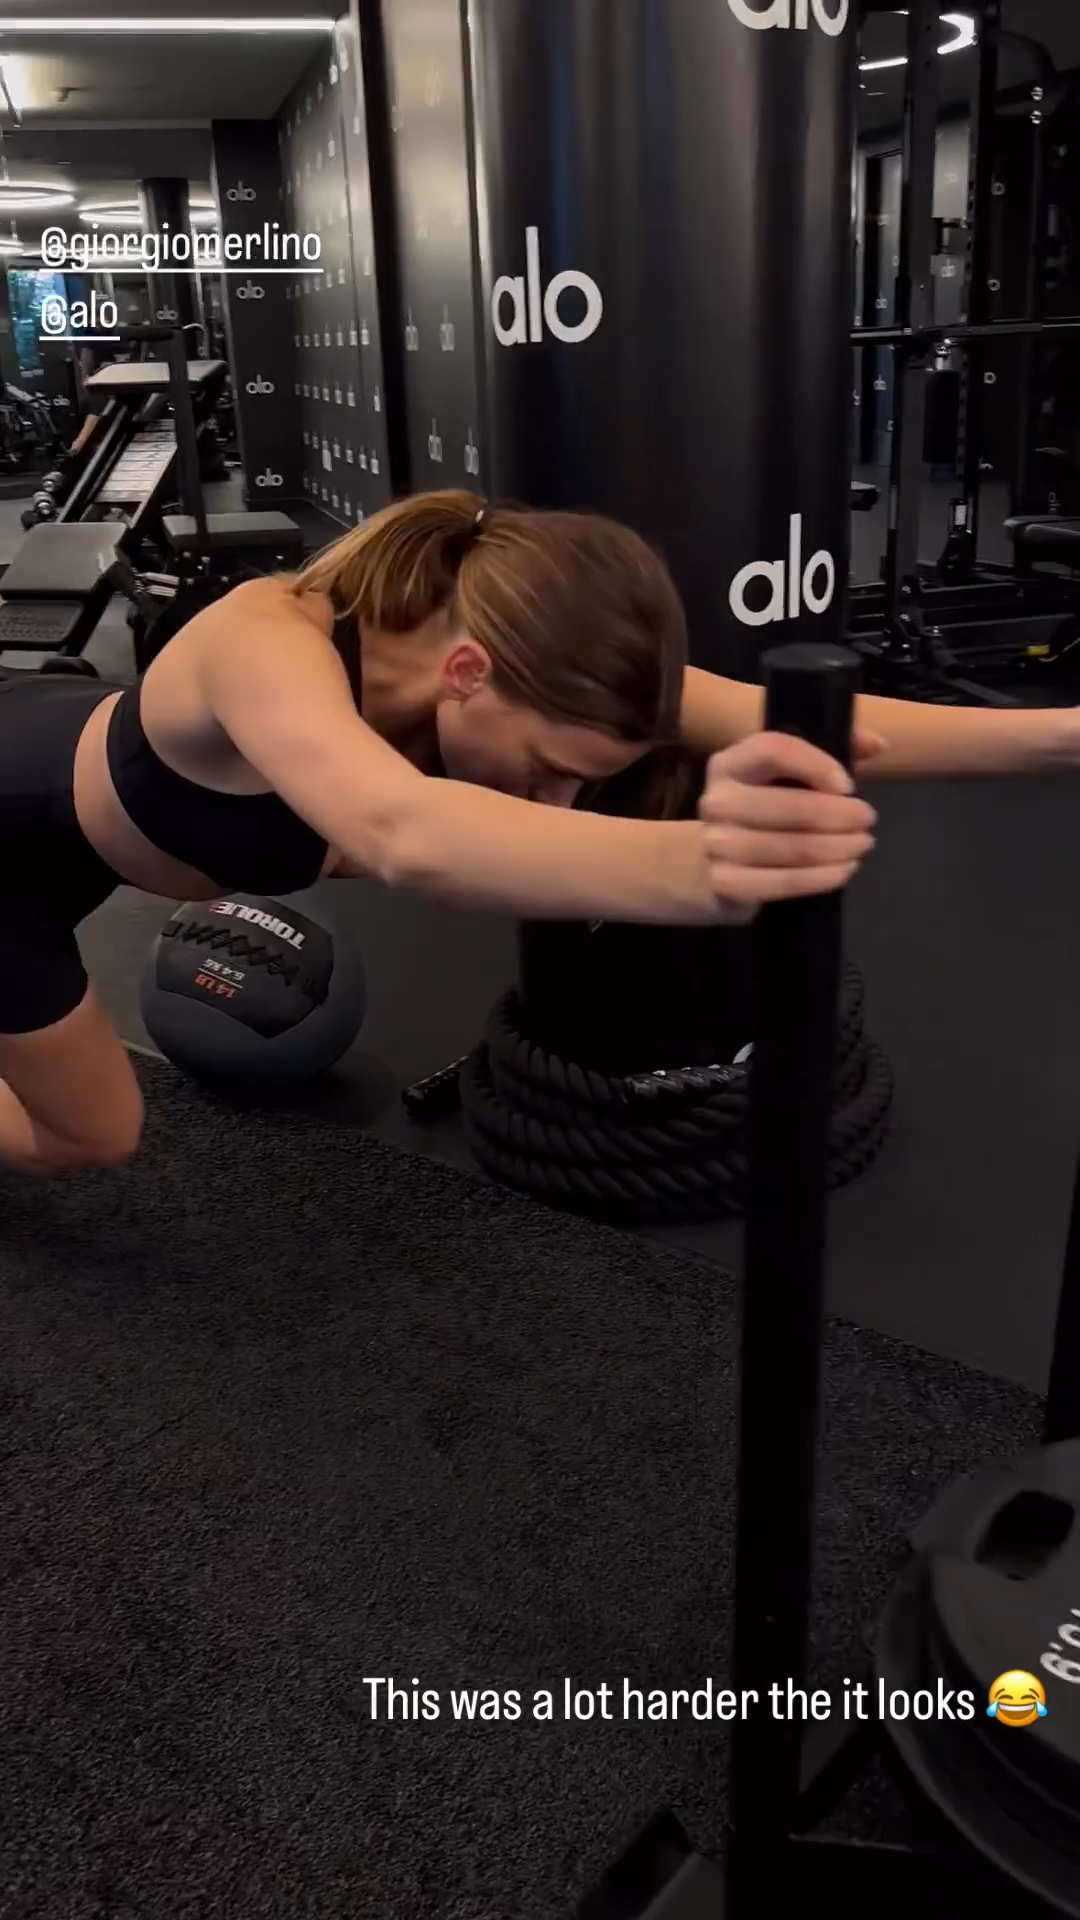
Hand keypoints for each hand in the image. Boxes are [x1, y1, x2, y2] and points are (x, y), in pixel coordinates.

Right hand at [699, 733, 876, 920]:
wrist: (712, 865)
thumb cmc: (762, 811)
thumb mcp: (789, 775)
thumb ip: (833, 751)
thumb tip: (876, 746)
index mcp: (730, 764)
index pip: (773, 750)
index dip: (816, 765)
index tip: (849, 785)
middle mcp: (717, 801)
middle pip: (790, 805)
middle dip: (841, 815)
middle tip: (868, 821)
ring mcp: (717, 844)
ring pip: (792, 847)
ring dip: (838, 848)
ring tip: (862, 845)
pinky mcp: (726, 883)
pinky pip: (785, 882)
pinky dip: (823, 877)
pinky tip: (844, 870)